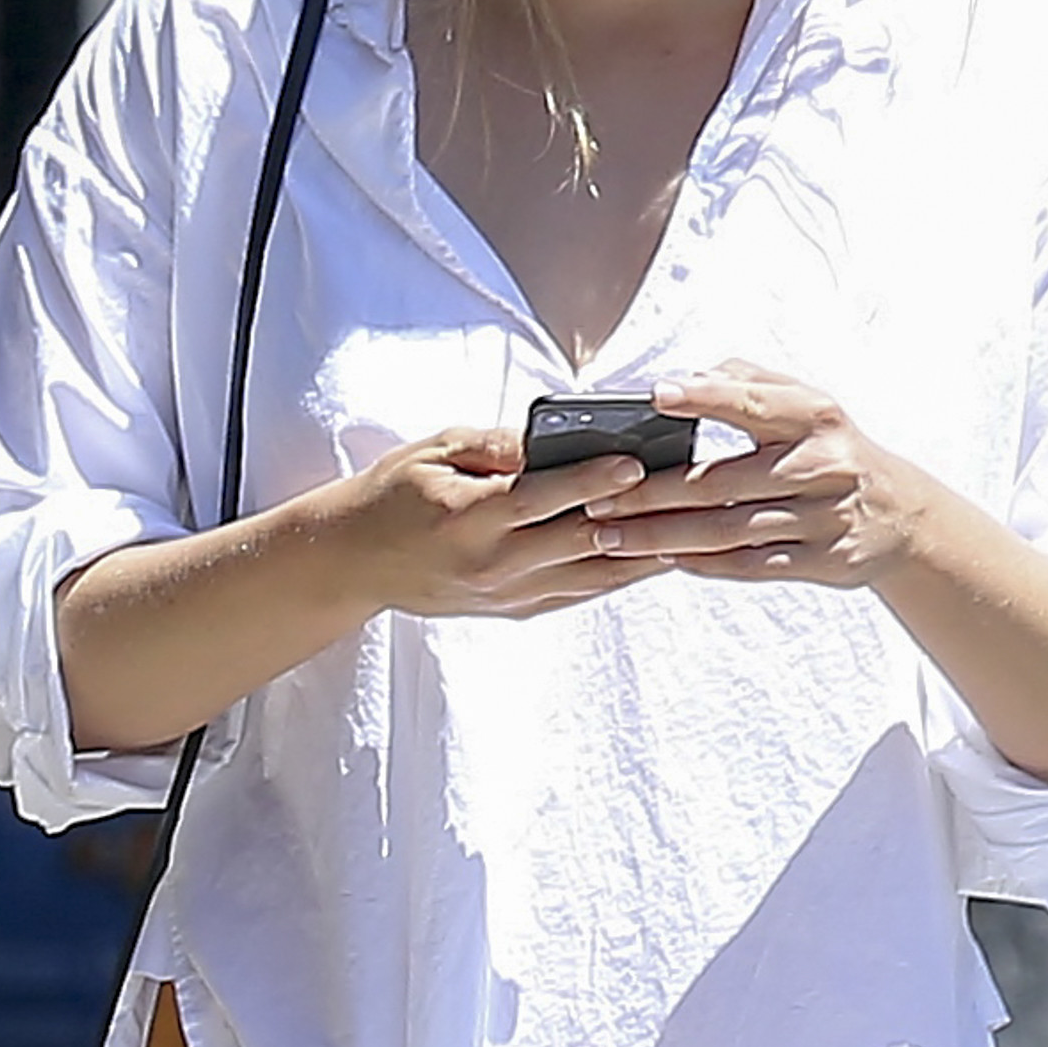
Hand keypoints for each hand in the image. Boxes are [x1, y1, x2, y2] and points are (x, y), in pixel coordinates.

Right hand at [338, 425, 667, 620]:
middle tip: (686, 493)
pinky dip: (620, 574)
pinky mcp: (515, 609)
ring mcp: (507, 594)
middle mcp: (493, 564)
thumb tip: (552, 436)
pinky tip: (657, 556)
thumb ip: (495, 445)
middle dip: (637, 516)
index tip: (635, 462)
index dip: (592, 480)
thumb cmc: (393, 494)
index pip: (543, 498)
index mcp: (469, 518)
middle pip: (580, 539)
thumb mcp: (434, 451)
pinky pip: (579, 592)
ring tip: (693, 529)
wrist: (354, 563)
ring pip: (592, 575)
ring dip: (644, 553)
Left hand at [576, 365, 919, 588]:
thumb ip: (748, 382)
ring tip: (609, 536)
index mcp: (816, 415)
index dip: (704, 398)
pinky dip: (704, 564)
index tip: (655, 396)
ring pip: (729, 531)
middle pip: (722, 483)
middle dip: (652, 494)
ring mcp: (825, 518)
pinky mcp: (824, 562)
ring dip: (663, 536)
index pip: (753, 402)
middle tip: (597, 498)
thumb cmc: (831, 449)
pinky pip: (752, 567)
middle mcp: (823, 465)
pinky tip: (663, 559)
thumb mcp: (807, 404)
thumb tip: (688, 376)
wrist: (900, 516)